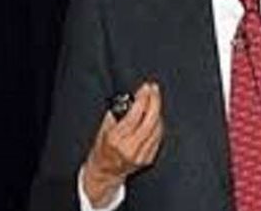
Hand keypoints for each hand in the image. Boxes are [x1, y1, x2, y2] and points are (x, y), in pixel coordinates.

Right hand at [82, 82, 163, 207]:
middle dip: (155, 101)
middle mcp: (129, 148)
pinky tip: (154, 117)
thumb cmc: (102, 149)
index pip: (135, 115)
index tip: (145, 88)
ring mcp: (140, 155)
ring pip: (157, 128)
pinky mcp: (148, 159)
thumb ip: (117, 113)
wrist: (105, 172)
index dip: (142, 99)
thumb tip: (132, 97)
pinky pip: (158, 137)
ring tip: (153, 102)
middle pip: (150, 120)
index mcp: (115, 139)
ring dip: (157, 112)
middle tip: (154, 90)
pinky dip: (158, 125)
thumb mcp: (103, 128)